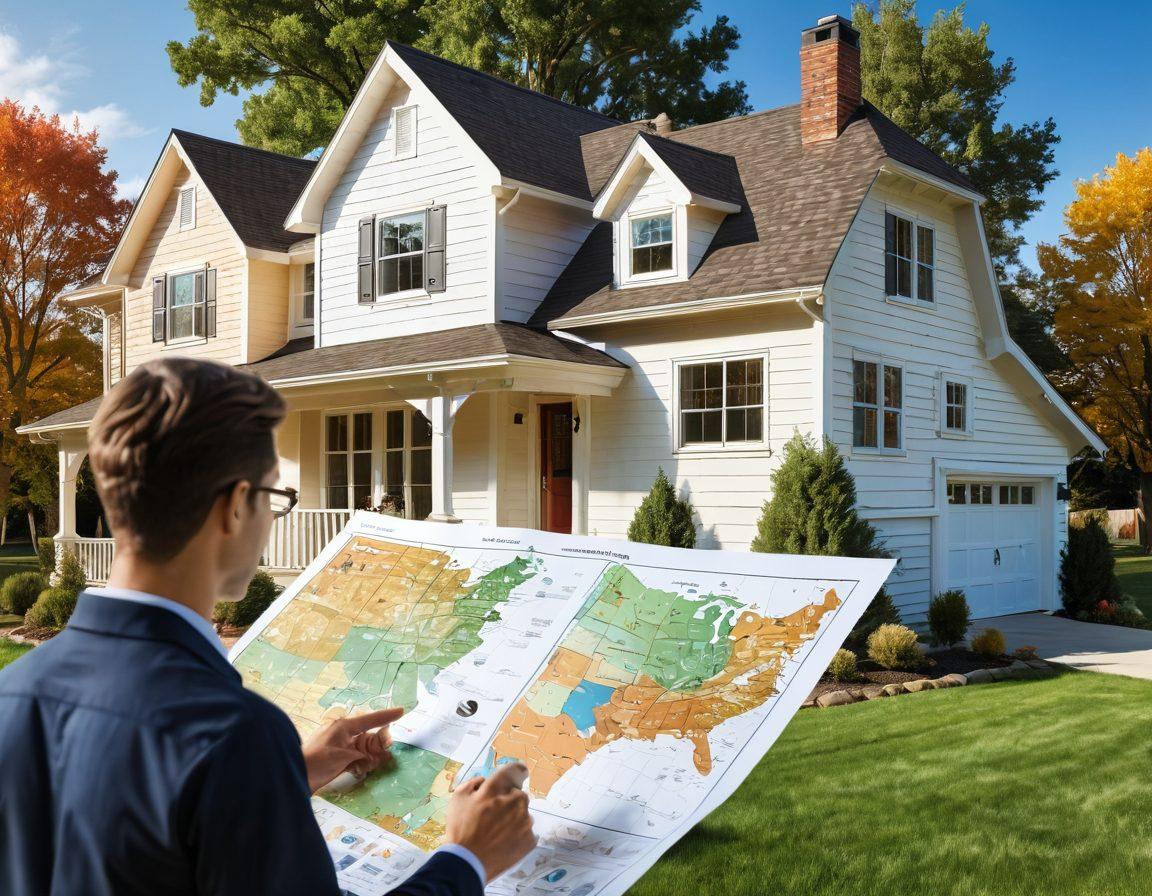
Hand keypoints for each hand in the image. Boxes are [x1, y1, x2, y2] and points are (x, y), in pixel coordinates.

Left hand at [301, 707, 403, 792]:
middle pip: (369, 734)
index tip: (402, 711)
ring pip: (364, 747)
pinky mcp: (337, 758)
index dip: (387, 716)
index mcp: (344, 727)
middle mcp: (343, 733)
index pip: (370, 719)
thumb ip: (362, 755)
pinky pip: (357, 757)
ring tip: (373, 764)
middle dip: (379, 742)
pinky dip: (362, 763)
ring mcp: (340, 746)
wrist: (294, 777)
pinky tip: (362, 769)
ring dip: (371, 756)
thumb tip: (375, 758)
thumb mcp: (342, 757)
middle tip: (387, 750)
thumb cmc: (316, 762)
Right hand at [445, 763, 536, 881]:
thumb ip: (474, 782)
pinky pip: (526, 831)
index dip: (518, 770)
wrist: (467, 863)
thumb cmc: (460, 829)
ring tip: (497, 832)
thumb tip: (486, 780)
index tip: (521, 772)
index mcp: (496, 789)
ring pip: (523, 813)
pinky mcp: (530, 839)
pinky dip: (518, 835)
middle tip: (494, 815)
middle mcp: (514, 801)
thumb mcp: (458, 798)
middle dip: (508, 800)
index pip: (514, 770)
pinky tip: (503, 842)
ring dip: (513, 818)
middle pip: (518, 794)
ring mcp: (524, 821)